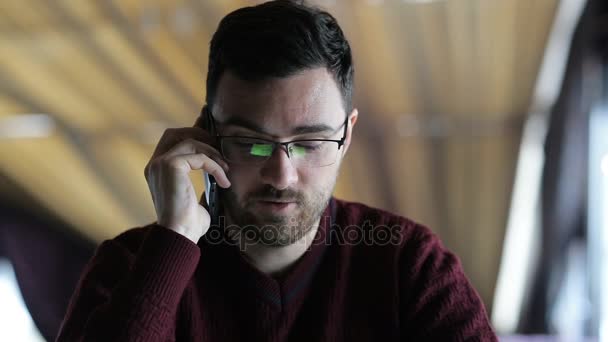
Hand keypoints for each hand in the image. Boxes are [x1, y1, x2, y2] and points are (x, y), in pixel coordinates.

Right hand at [144, 126, 230, 242]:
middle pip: (175, 133)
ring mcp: (160, 163)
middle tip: (219, 151)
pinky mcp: (171, 165)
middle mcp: (155, 164)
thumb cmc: (188, 224)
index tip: (215, 149)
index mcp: (157, 171)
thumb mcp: (196, 199)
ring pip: (190, 142)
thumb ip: (202, 184)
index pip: (171, 142)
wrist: (180, 235)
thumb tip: (219, 175)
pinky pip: (199, 156)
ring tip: (225, 169)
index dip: (193, 139)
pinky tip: (224, 181)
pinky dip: (215, 166)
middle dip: (199, 136)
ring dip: (212, 153)